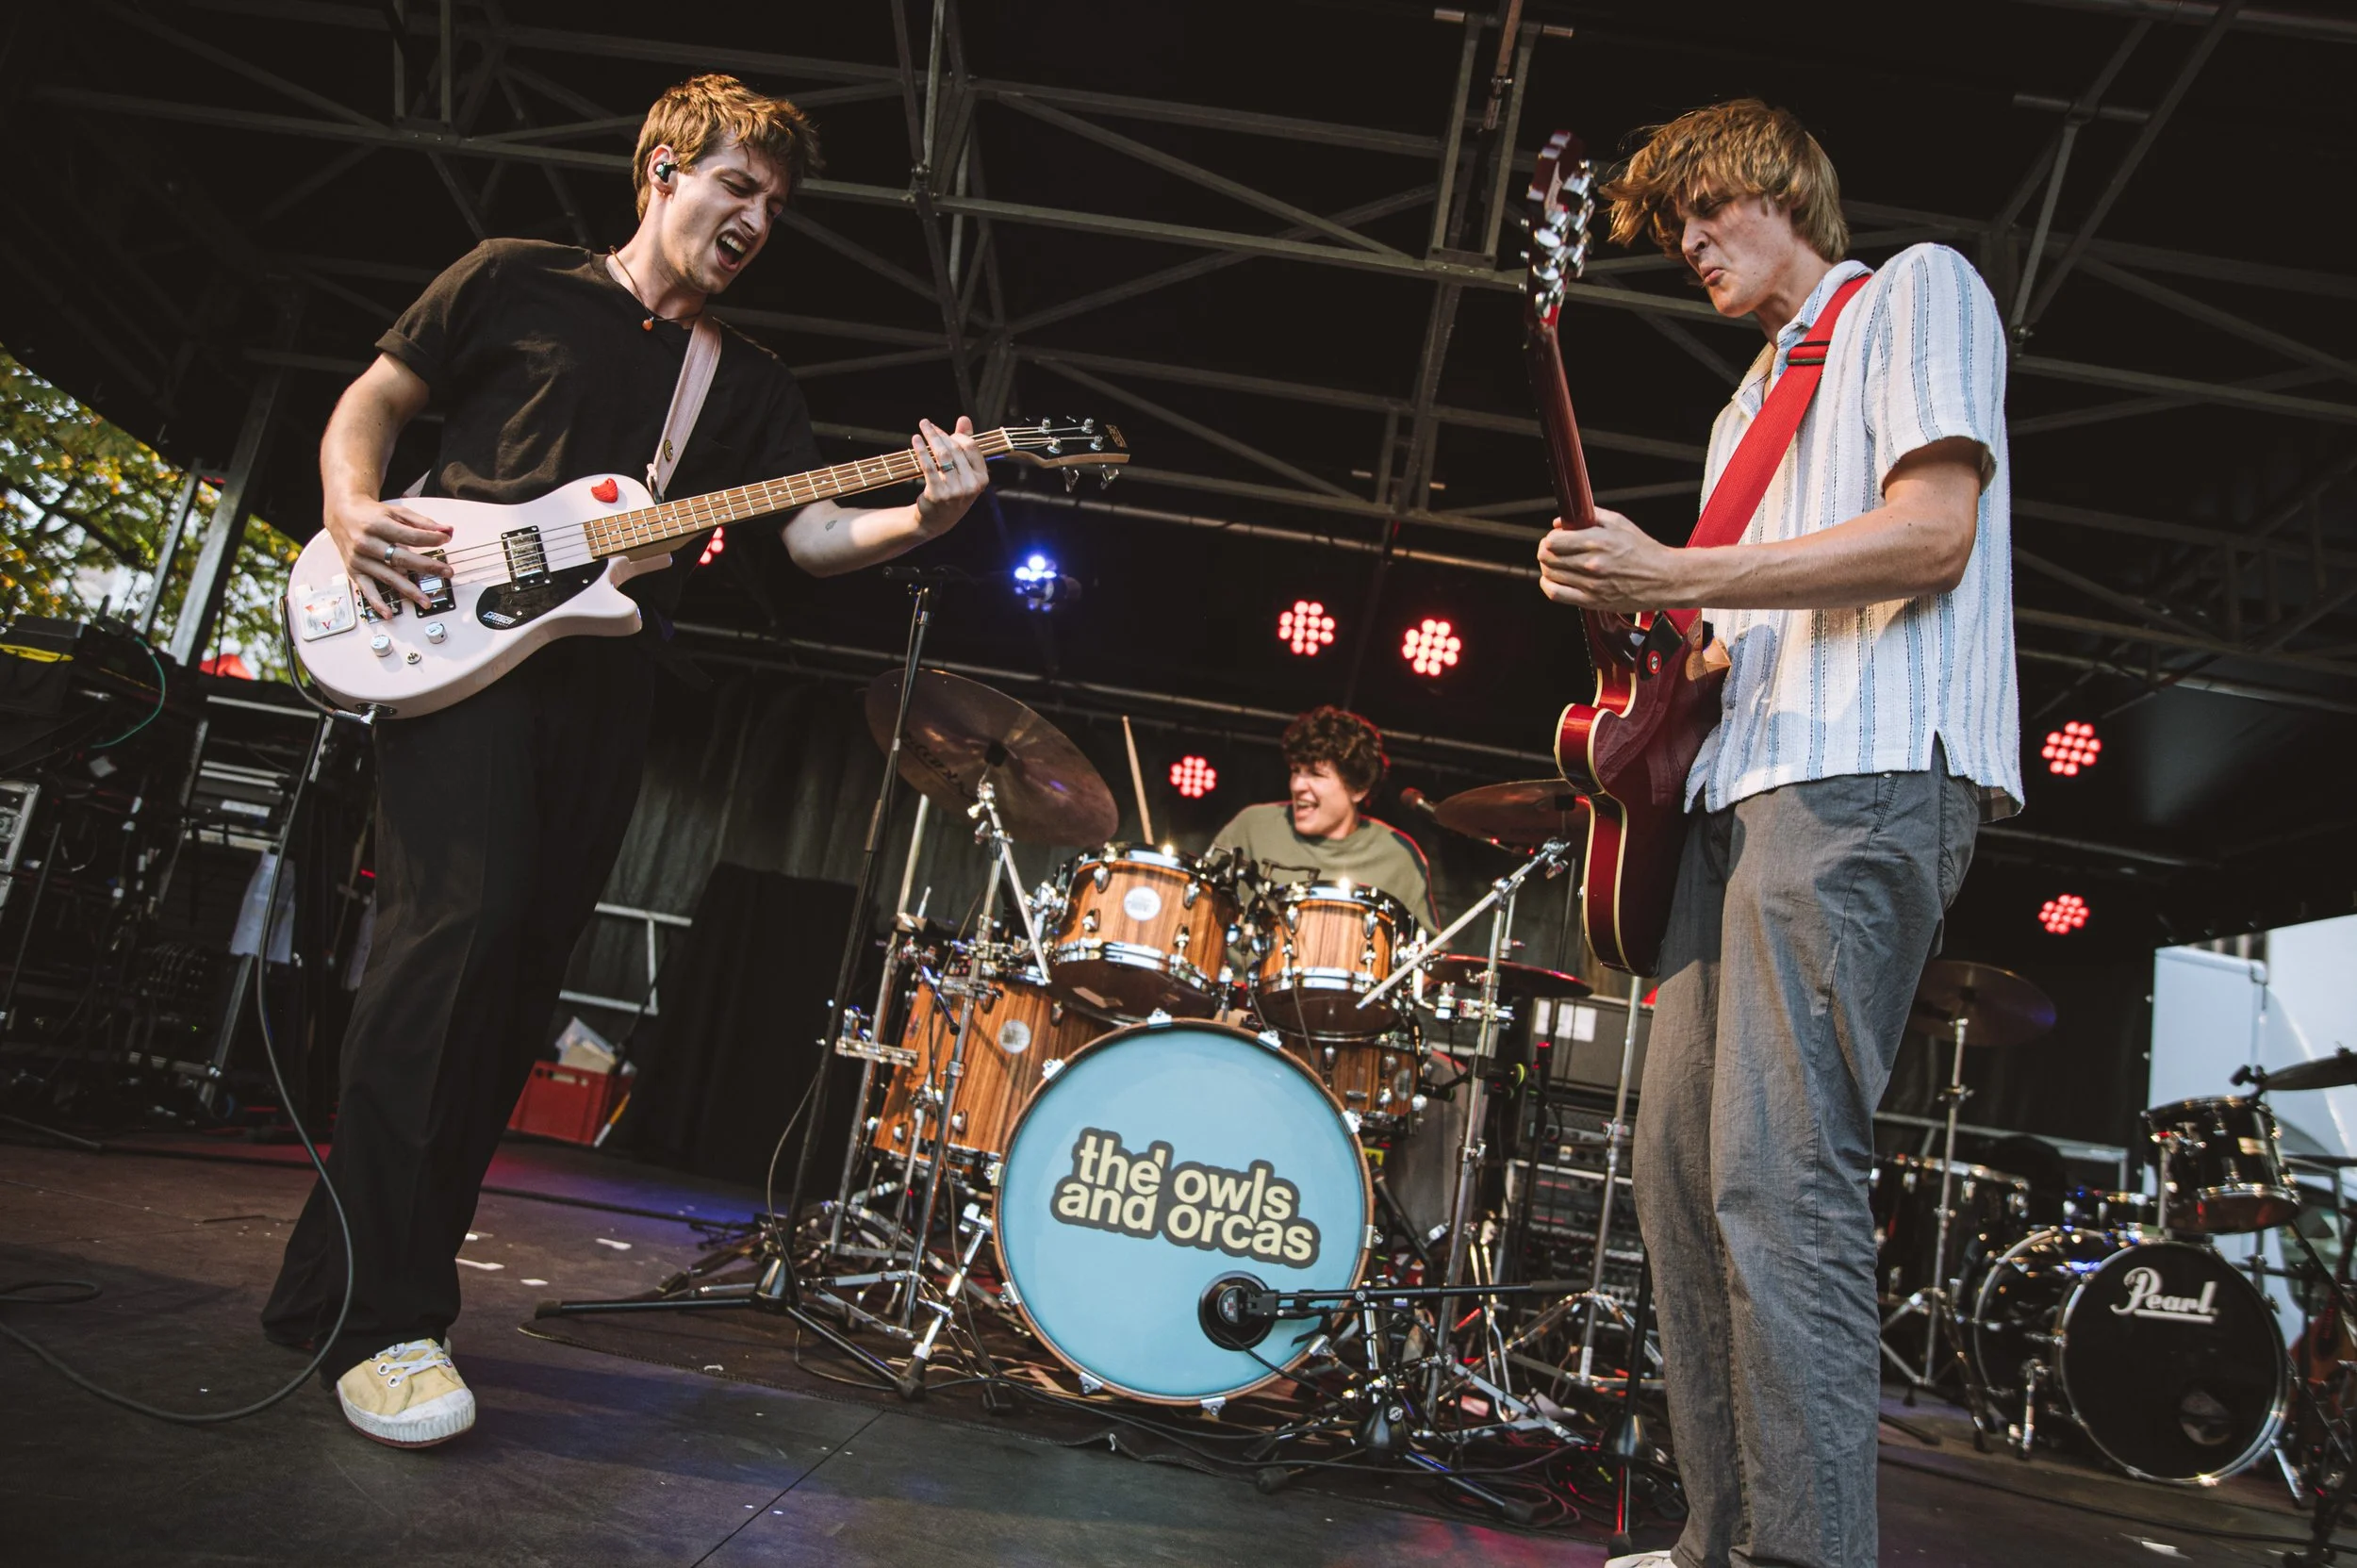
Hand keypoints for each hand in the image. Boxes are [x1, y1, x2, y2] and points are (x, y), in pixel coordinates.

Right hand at [325, 493, 452, 615]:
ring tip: (426, 601)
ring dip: (409, 590)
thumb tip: (448, 530)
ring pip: (388, 576)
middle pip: (400, 558)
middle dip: (426, 566)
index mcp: (377, 525)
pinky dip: (377, 602)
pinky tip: (389, 613)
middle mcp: (366, 543)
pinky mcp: (354, 571)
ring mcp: (359, 559)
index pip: (409, 535)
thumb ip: (422, 522)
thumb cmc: (370, 514)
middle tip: (447, 572)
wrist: (342, 515)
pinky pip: (366, 589)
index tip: (445, 541)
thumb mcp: (395, 512)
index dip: (429, 539)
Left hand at [911, 416, 986, 535]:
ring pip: (942, 455)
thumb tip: (964, 419)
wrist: (936, 521)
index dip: (956, 434)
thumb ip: (965, 445)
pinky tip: (915, 440)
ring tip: (923, 426)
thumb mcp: (963, 472)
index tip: (942, 431)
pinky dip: (921, 450)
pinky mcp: (937, 494)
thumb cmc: (952, 492)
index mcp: (982, 478)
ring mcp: (955, 491)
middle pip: (955, 449)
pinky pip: (929, 466)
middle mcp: (971, 485)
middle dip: (940, 433)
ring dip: (931, 437)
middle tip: (927, 424)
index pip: (971, 447)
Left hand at [1536, 509, 1695, 612]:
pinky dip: (1548, 586)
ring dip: (1548, 567)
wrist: (1663, 578)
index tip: (1555, 538)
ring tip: (1555, 563)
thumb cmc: (1643, 549)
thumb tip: (1561, 523)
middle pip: (1548, 558)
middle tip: (1552, 550)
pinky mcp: (1592, 601)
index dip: (1551, 538)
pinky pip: (1556, 594)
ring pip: (1550, 575)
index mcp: (1598, 542)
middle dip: (1546, 551)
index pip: (1554, 541)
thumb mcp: (1619, 523)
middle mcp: (1592, 564)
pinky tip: (1552, 580)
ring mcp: (1591, 585)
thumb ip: (1590, 517)